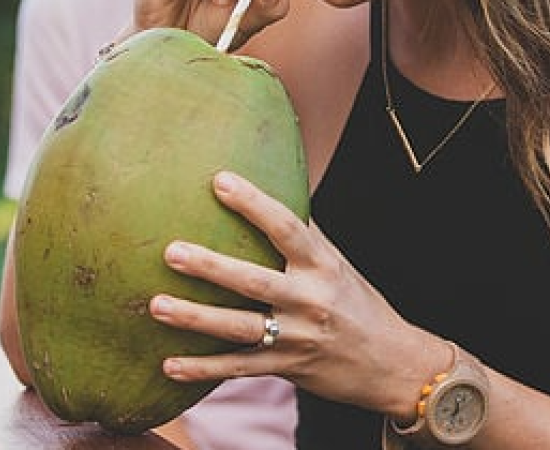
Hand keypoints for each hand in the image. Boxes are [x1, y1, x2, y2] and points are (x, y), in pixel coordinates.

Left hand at [148, 171, 443, 415]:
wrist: (392, 363)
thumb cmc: (357, 302)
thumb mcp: (337, 264)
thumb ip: (305, 234)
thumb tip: (276, 188)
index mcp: (322, 265)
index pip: (286, 227)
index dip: (253, 203)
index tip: (219, 180)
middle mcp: (310, 299)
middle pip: (253, 280)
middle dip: (210, 266)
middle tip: (170, 250)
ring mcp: (296, 337)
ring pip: (238, 327)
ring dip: (195, 317)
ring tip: (157, 304)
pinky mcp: (286, 367)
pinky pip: (237, 369)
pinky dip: (202, 369)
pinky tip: (168, 364)